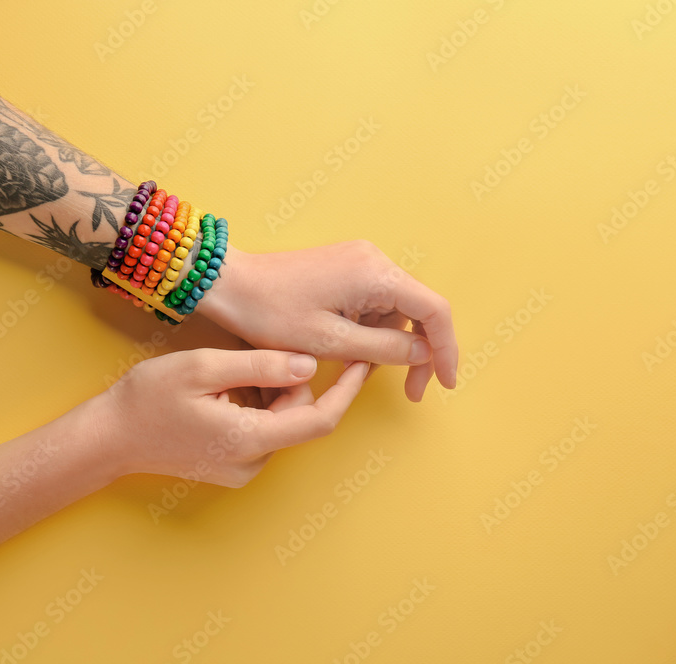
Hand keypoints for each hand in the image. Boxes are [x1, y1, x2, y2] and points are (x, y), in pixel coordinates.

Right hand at [85, 349, 368, 487]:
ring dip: (265, 393)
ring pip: (279, 420)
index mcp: (251, 438)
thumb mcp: (203, 368)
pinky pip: (260, 430)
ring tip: (222, 378)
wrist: (108, 438)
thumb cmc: (148, 399)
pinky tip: (217, 395)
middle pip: (297, 415)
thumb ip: (261, 365)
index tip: (363, 362)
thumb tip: (310, 365)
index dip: (347, 389)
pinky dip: (251, 406)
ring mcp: (242, 469)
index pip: (320, 419)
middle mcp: (253, 462)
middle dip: (285, 382)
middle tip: (245, 358)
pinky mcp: (231, 466)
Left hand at [200, 241, 458, 401]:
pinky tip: (351, 354)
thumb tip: (423, 353)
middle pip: (418, 310)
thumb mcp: (329, 342)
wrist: (229, 285)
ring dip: (389, 345)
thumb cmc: (270, 312)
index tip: (445, 382)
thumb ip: (383, 349)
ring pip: (395, 310)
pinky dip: (370, 332)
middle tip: (411, 391)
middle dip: (418, 352)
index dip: (446, 349)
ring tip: (361, 373)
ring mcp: (359, 262)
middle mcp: (374, 260)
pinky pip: (373, 304)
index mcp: (375, 274)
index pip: (433, 310)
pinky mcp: (344, 269)